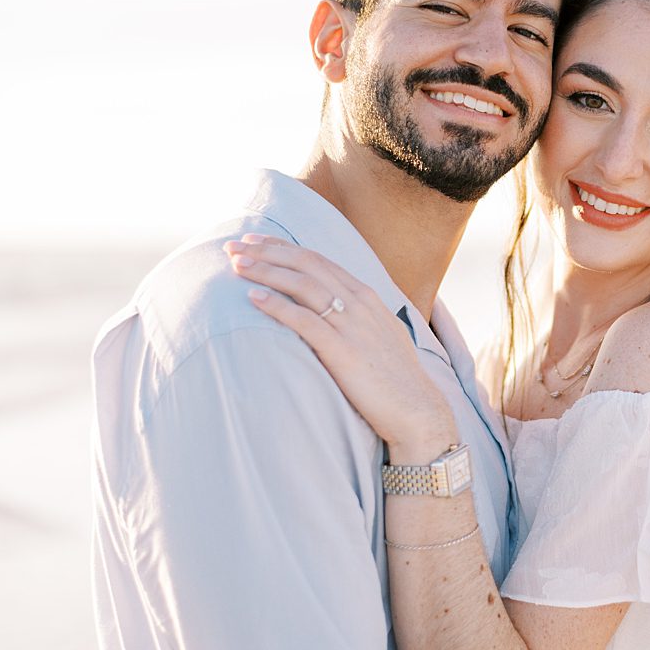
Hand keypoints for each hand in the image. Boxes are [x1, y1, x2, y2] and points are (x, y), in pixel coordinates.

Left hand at [225, 234, 456, 455]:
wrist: (417, 409)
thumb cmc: (394, 377)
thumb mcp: (379, 334)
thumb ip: (356, 317)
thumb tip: (332, 310)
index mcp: (366, 295)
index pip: (318, 259)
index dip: (282, 247)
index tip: (253, 240)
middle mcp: (359, 303)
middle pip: (306, 264)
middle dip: (266, 251)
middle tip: (232, 246)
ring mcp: (352, 325)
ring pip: (303, 285)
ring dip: (266, 271)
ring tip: (236, 266)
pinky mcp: (343, 351)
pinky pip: (305, 321)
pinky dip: (277, 306)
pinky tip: (253, 298)